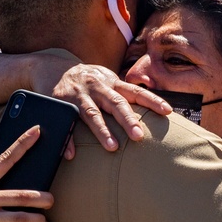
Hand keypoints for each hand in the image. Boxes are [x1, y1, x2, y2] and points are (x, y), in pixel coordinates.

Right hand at [27, 54, 170, 155]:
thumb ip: (124, 94)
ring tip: (112, 147)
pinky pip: (65, 122)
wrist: (55, 68)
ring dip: (102, 131)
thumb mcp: (107, 82)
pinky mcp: (60, 102)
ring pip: (91, 113)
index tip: (167, 111)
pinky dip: (68, 139)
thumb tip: (154, 109)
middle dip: (127, 119)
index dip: (152, 100)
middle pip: (115, 103)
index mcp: (111, 83)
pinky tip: (72, 153)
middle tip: (138, 136)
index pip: (135, 91)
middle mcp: (97, 87)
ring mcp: (79, 95)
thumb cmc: (90, 81)